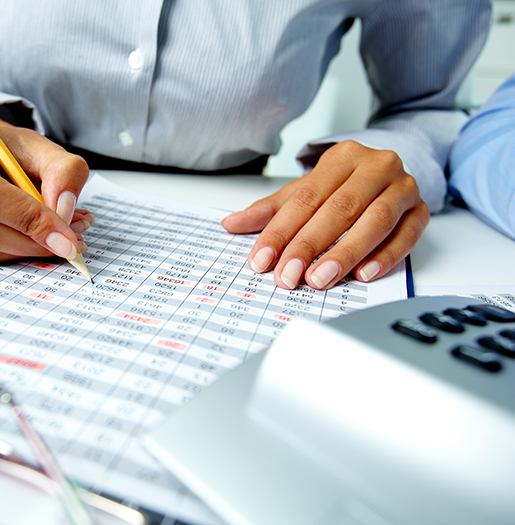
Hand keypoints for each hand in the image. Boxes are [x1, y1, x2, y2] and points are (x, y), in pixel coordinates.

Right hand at [0, 116, 91, 265]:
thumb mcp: (44, 148)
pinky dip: (15, 252)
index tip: (65, 235)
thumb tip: (63, 208)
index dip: (26, 218)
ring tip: (60, 233)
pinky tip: (37, 237)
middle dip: (29, 240)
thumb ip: (64, 171)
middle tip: (69, 240)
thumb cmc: (11, 149)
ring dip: (26, 249)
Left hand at [221, 140, 429, 289]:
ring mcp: (403, 187)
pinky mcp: (422, 211)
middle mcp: (376, 166)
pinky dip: (386, 256)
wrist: (389, 172)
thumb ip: (271, 210)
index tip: (262, 260)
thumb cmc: (344, 185)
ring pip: (376, 220)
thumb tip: (231, 224)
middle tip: (288, 276)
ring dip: (346, 253)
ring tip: (320, 279)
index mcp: (342, 157)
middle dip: (310, 245)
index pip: (306, 198)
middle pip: (339, 208)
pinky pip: (407, 235)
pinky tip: (363, 274)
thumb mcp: (306, 192)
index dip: (281, 231)